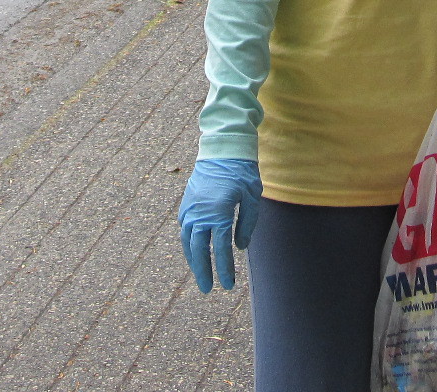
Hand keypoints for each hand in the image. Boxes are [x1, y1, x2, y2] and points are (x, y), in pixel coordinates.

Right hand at [178, 158, 261, 292]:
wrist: (223, 148)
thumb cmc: (242, 171)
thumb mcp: (251, 198)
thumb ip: (246, 224)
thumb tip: (239, 248)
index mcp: (219, 212)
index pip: (221, 248)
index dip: (224, 268)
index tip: (228, 284)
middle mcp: (200, 212)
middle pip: (199, 248)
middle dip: (204, 270)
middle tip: (208, 289)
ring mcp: (191, 206)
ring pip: (188, 240)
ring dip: (193, 259)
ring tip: (200, 274)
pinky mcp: (187, 201)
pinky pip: (185, 227)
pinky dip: (188, 242)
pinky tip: (193, 250)